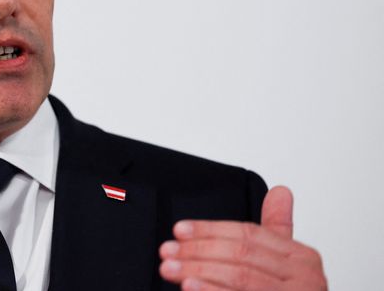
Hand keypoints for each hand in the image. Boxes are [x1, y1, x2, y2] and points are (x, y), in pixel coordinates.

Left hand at [158, 186, 327, 289]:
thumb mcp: (287, 264)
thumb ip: (278, 230)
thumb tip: (280, 192)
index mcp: (302, 258)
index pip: (248, 234)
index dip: (210, 230)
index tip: (180, 230)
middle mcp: (306, 279)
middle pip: (240, 255)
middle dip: (197, 251)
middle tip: (167, 251)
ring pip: (239, 278)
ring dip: (199, 271)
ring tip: (171, 268)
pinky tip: (190, 288)